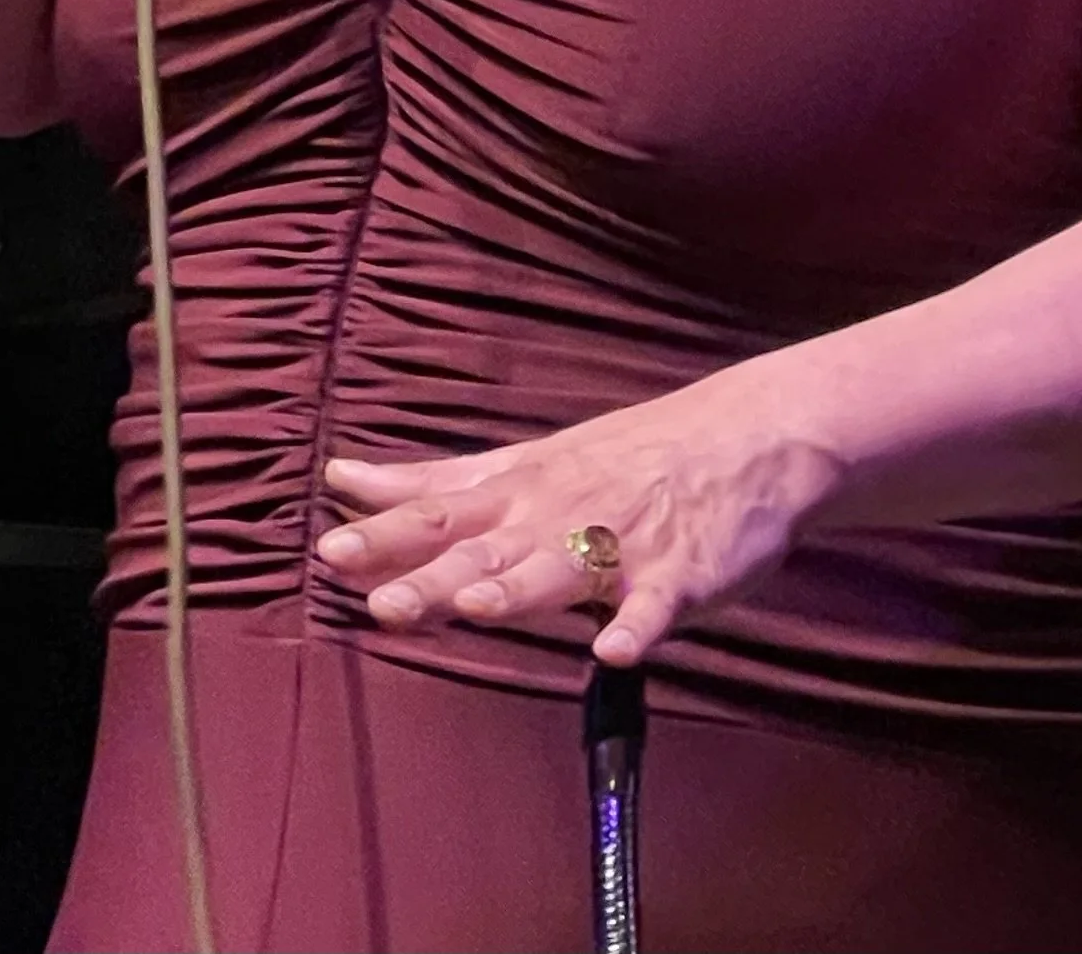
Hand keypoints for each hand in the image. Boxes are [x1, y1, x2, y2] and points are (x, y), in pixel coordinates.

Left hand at [310, 380, 842, 667]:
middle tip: (383, 602)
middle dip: (437, 576)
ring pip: (562, 569)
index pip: (443, 513)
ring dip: (520, 588)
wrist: (750, 434)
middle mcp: (562, 514)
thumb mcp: (526, 461)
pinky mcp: (683, 571)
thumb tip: (343, 479)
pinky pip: (657, 603)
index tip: (331, 552)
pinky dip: (637, 624)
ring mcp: (623, 540)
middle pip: (490, 550)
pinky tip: (615, 647)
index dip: (388, 534)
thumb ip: (439, 484)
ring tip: (477, 607)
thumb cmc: (624, 457)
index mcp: (522, 492)